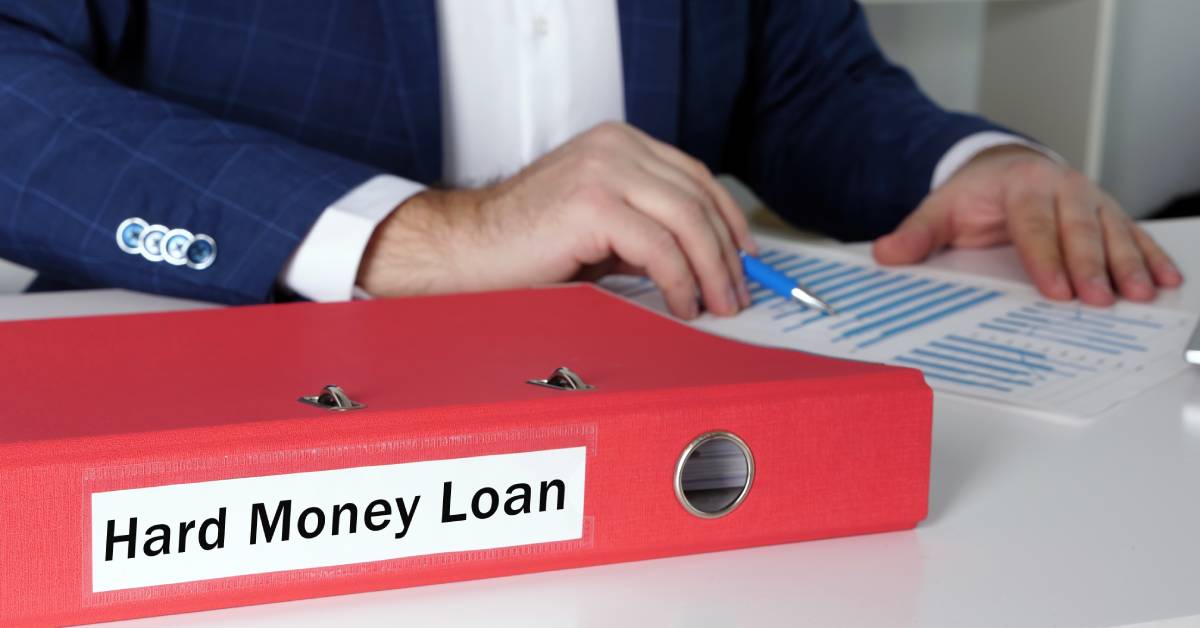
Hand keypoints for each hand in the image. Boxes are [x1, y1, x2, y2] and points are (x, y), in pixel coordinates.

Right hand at [356, 122, 755, 318]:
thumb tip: (703, 264)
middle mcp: (615, 146)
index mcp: (618, 144)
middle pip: (699, 197)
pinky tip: (683, 305)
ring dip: (713, 271)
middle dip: (728, 253)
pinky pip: (660, 248)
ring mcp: (604, 169)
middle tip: (738, 294)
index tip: (745, 259)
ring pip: (688, 220)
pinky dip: (681, 282)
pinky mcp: (593, 202)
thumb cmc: (523, 248)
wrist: (464, 252)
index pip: (695, 177)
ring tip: (719, 306)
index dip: (729, 220)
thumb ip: (648, 233)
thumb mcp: (601, 232)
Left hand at [873, 146, 1182, 305]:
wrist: (1003, 167)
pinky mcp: (1109, 213)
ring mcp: (1091, 200)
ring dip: (1130, 264)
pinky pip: (1134, 234)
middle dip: (1092, 265)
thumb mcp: (940, 209)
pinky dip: (1151, 256)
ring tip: (1141, 294)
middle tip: (1101, 300)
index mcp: (1022, 185)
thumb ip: (916, 234)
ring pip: (1115, 232)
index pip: (1035, 224)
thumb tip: (886, 254)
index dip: (1046, 257)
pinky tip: (1165, 278)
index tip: (1054, 289)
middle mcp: (1063, 188)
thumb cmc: (975, 194)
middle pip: (1081, 229)